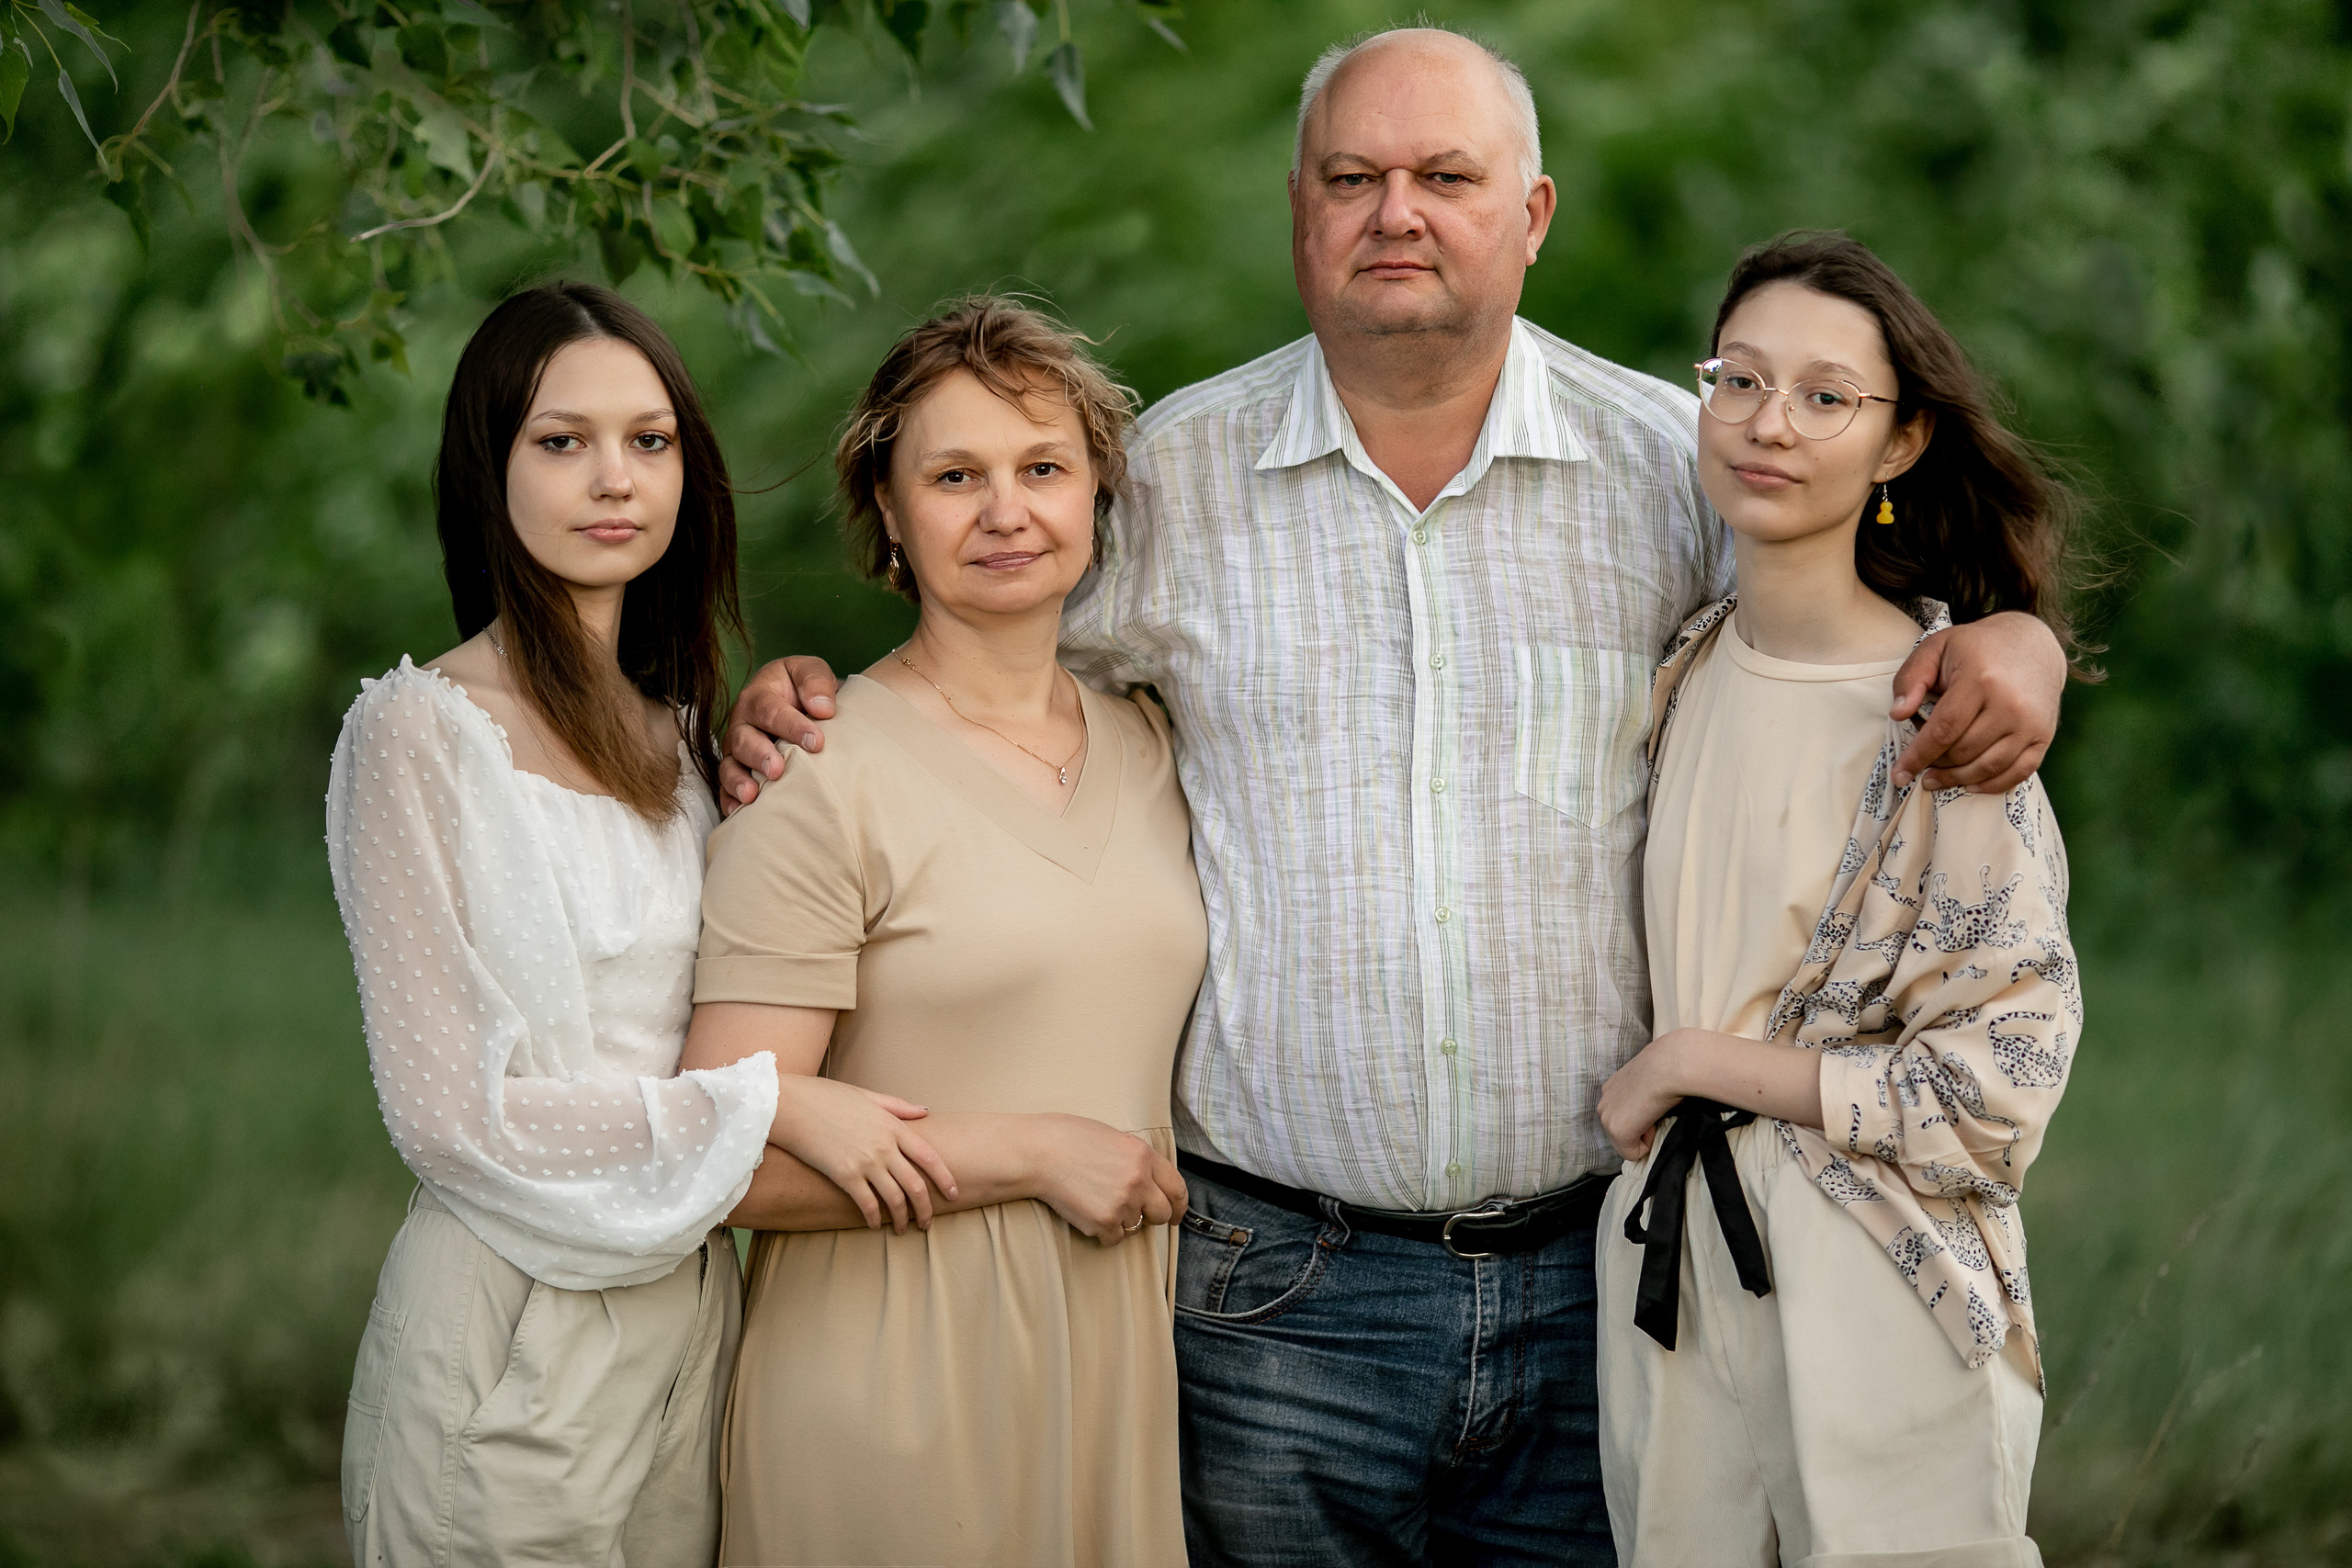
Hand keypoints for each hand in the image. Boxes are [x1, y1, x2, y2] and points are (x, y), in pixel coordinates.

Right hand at [719, 655, 841, 814]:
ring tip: (753, 794)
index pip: (770, 709)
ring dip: (739, 780)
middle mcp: (742, 723)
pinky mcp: (737, 771)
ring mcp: (737, 749)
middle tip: (777, 770)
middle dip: (759, 755)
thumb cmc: (804, 689)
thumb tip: (821, 707)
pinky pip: (725, 787)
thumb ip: (815, 681)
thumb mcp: (812, 672)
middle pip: (743, 738)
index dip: (791, 726)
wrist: (801, 705)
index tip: (816, 742)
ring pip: (730, 764)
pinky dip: (729, 799)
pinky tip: (738, 812)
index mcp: (759, 696)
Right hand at [770, 1075, 957, 1232]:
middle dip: (926, 1208)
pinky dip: (874, 1218)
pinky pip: (867, 1204)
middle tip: (927, 1223)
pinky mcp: (844, 1175)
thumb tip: (924, 1111)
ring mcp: (865, 1162)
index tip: (953, 1194)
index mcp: (892, 1126)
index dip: (944, 1178)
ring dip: (901, 1219)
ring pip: (895, 1199)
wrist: (791, 1105)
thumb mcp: (867, 1096)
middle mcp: (884, 1147)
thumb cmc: (826, 1097)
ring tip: (901, 1230)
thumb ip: (897, 1106)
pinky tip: (875, 1225)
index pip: (929, 1157)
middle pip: (916, 1185)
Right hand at [1024, 1116, 1187, 1244]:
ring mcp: (1123, 1203)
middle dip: (1152, 1216)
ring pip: (1135, 1227)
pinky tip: (1087, 1212)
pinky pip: (1114, 1238)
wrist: (1038, 1153)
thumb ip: (1137, 1160)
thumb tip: (1151, 1181)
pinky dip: (1103, 1232)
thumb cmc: (1069, 1139)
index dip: (1178, 1205)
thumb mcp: (1114, 1138)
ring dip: (1121, 1221)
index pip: (1177, 1188)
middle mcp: (1139, 1181)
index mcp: (1144, 1155)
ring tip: (1097, 1200)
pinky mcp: (1103, 1222)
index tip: (1175, 1214)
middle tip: (1135, 1214)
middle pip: (1162, 1213)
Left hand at [1598, 1032, 1696, 1161]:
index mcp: (1610, 1090)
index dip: (1643, 1116)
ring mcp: (1607, 1118)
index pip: (1624, 1117)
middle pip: (1622, 1134)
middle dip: (1641, 1128)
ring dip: (1644, 1134)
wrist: (1667, 1067)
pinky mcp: (1617, 1132)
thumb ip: (1640, 1096)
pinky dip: (1648, 1143)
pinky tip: (1651, 1120)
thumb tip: (1649, 1108)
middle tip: (1653, 1109)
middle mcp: (1603, 1104)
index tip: (1653, 1101)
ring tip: (1652, 1112)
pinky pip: (1633, 1154)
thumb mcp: (1646, 1082)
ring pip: (1627, 1144)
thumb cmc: (1665, 1069)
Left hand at [1889, 611, 2064, 793]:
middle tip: (1921, 766)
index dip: (1918, 756)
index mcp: (1980, 680)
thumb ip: (1911, 678)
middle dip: (1936, 764)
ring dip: (1958, 779)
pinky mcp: (2045, 735)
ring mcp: (2030, 722)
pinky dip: (1992, 785)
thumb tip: (1898, 714)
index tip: (1900, 774)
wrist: (2032, 643)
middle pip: (1964, 751)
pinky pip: (2019, 772)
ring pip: (1988, 766)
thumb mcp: (1936, 648)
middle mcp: (2010, 704)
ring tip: (1937, 779)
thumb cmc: (1977, 647)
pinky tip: (1970, 785)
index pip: (1943, 730)